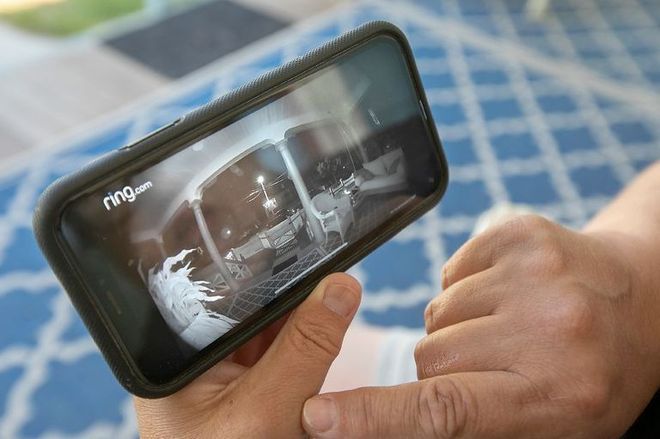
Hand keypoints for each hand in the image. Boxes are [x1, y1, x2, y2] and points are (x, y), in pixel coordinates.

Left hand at [135, 273, 360, 437]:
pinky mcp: (244, 391)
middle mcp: (193, 363)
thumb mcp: (272, 411)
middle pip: (245, 308)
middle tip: (328, 271)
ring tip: (333, 296)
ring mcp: (220, 378)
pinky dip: (302, 343)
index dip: (264, 269)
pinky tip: (323, 328)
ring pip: (266, 329)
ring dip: (301, 317)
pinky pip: (275, 354)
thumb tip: (341, 287)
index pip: (219, 294)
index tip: (305, 248)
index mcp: (176, 360)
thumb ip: (306, 348)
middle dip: (289, 292)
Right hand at [302, 215, 659, 437]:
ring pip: (436, 312)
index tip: (319, 415)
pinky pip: (449, 271)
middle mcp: (546, 329)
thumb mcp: (546, 424)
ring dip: (457, 326)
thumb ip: (471, 424)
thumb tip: (396, 418)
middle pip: (430, 355)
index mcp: (552, 394)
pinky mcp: (518, 232)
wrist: (644, 296)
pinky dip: (466, 289)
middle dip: (443, 366)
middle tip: (492, 365)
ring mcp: (533, 272)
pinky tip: (508, 294)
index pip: (443, 409)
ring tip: (509, 326)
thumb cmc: (594, 374)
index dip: (372, 415)